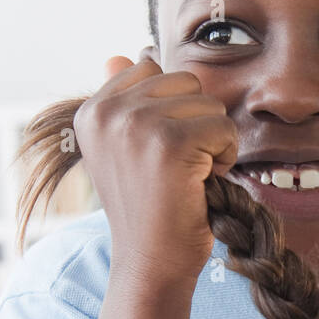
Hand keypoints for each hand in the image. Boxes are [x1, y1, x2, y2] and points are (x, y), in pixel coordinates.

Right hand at [74, 47, 238, 286]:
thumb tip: (121, 54)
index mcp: (93, 110)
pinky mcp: (169, 143)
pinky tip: (202, 186)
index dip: (172, 112)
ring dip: (213, 143)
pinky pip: (224, 129)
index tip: (157, 155)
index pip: (152, 70)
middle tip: (178, 169)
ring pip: (209, 104)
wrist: (151, 263)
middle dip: (196, 124)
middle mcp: (107, 112)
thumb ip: (126, 102)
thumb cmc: (150, 210)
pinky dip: (225, 159)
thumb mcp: (127, 151)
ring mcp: (136, 125)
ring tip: (188, 178)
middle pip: (185, 82)